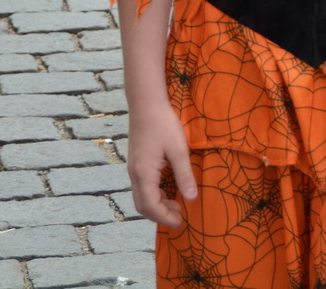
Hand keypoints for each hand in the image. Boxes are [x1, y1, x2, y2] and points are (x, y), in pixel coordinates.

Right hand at [126, 105, 196, 227]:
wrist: (146, 104)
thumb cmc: (163, 124)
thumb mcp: (179, 150)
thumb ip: (185, 175)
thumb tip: (192, 199)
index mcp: (144, 173)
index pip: (150, 206)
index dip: (165, 218)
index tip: (181, 222)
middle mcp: (134, 174)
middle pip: (142, 205)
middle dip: (159, 215)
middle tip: (179, 217)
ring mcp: (133, 168)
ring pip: (141, 196)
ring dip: (157, 205)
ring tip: (176, 204)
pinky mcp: (136, 162)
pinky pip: (142, 186)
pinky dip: (154, 194)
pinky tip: (168, 188)